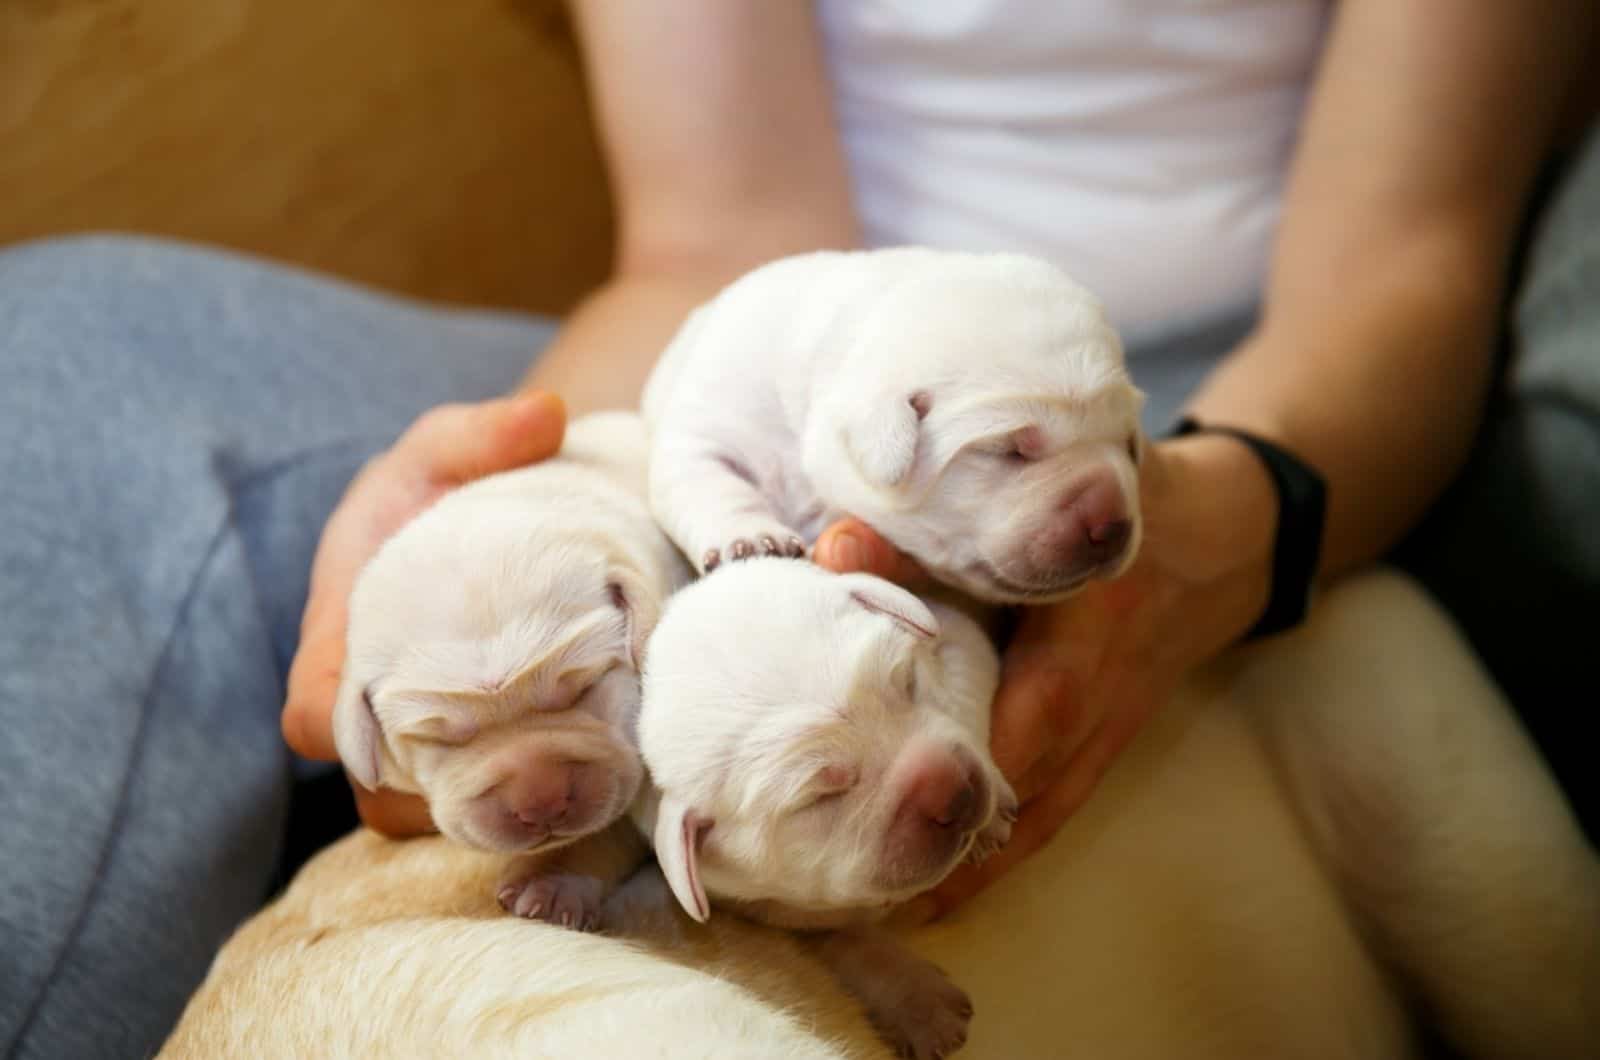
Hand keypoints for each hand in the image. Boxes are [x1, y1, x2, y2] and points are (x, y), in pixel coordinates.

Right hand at [281, 392, 567, 836]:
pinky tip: (587, 779)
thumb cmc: (435, 488)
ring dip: (491, 809)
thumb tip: (544, 415)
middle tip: (533, 771)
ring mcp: (418, 741)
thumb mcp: (445, 448)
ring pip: (434, 810)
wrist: (471, 521)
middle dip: (444, 797)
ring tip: (571, 784)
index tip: (418, 723)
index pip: (312, 717)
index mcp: (338, 640)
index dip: (350, 735)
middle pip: (379, 793)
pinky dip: (523, 799)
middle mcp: (369, 708)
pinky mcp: (469, 754)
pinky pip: (480, 802)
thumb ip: (481, 433)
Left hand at [814, 432, 1278, 921]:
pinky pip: (1053, 816)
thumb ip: (939, 527)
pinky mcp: (1107, 752)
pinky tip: (934, 897)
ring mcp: (1112, 727)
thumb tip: (834, 548)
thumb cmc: (1105, 503)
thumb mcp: (1036, 497)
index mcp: (1097, 613)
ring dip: (965, 859)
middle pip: (1030, 767)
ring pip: (1040, 809)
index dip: (981, 744)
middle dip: (947, 815)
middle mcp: (1108, 684)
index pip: (1047, 693)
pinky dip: (996, 860)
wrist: (1217, 538)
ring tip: (875, 900)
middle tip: (852, 861)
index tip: (904, 783)